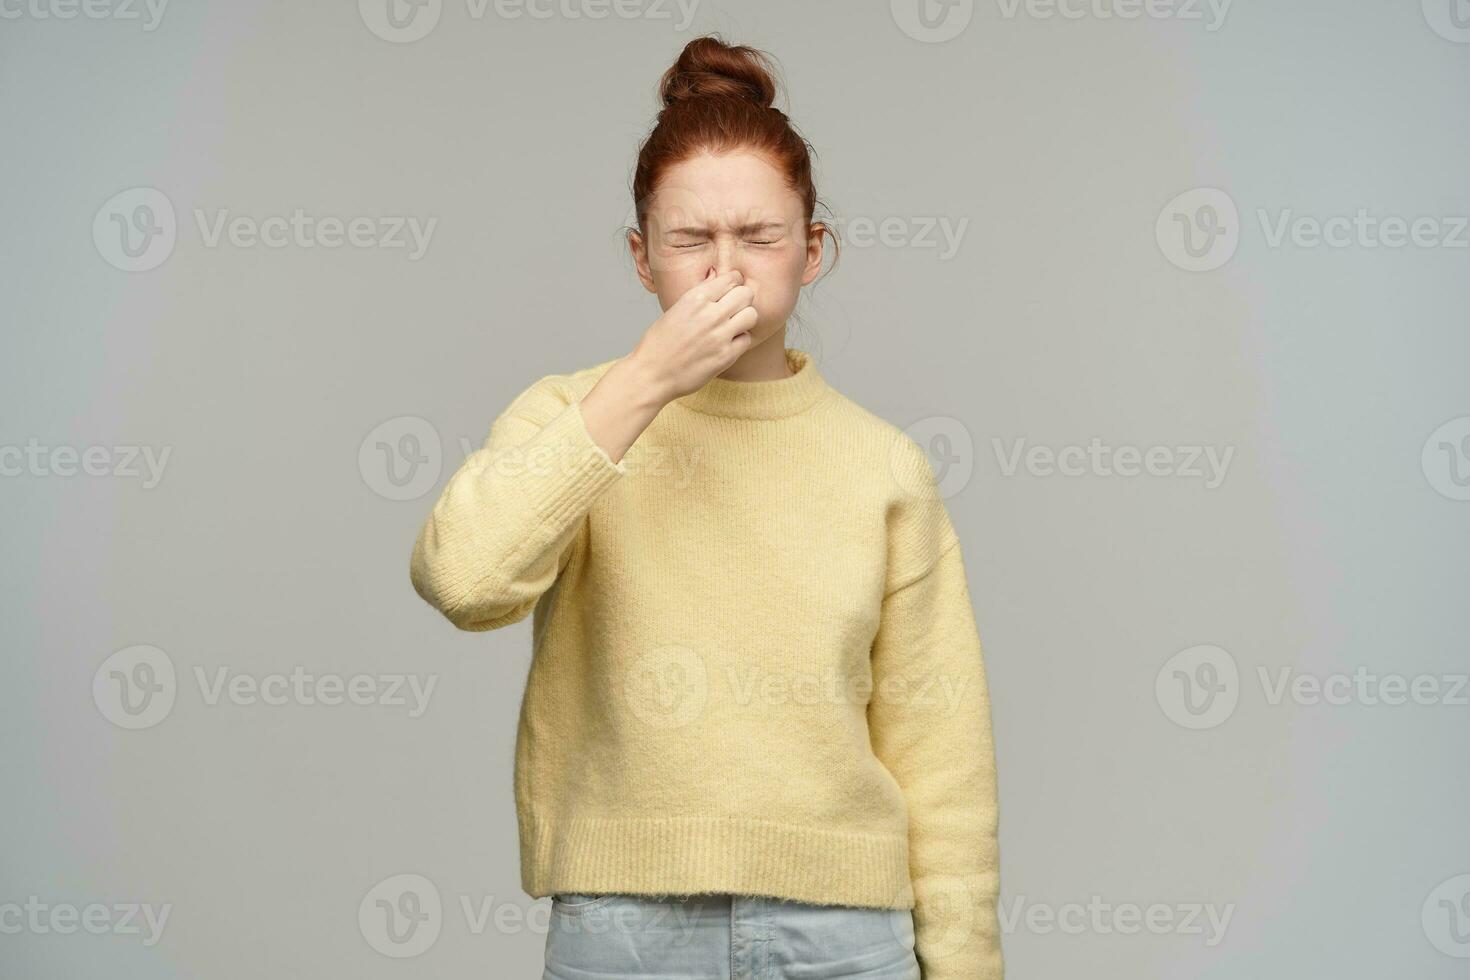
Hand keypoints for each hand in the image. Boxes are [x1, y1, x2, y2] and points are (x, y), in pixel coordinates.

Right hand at [628, 269, 757, 401]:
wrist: (651, 374)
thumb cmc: (659, 343)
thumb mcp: (675, 309)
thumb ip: (699, 295)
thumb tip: (717, 278)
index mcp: (694, 298)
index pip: (731, 279)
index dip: (734, 283)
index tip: (731, 291)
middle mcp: (709, 314)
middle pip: (746, 294)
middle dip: (743, 300)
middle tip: (735, 309)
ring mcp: (719, 336)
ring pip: (752, 315)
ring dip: (745, 319)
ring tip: (734, 326)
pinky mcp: (725, 356)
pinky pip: (747, 339)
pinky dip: (740, 340)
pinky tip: (728, 343)